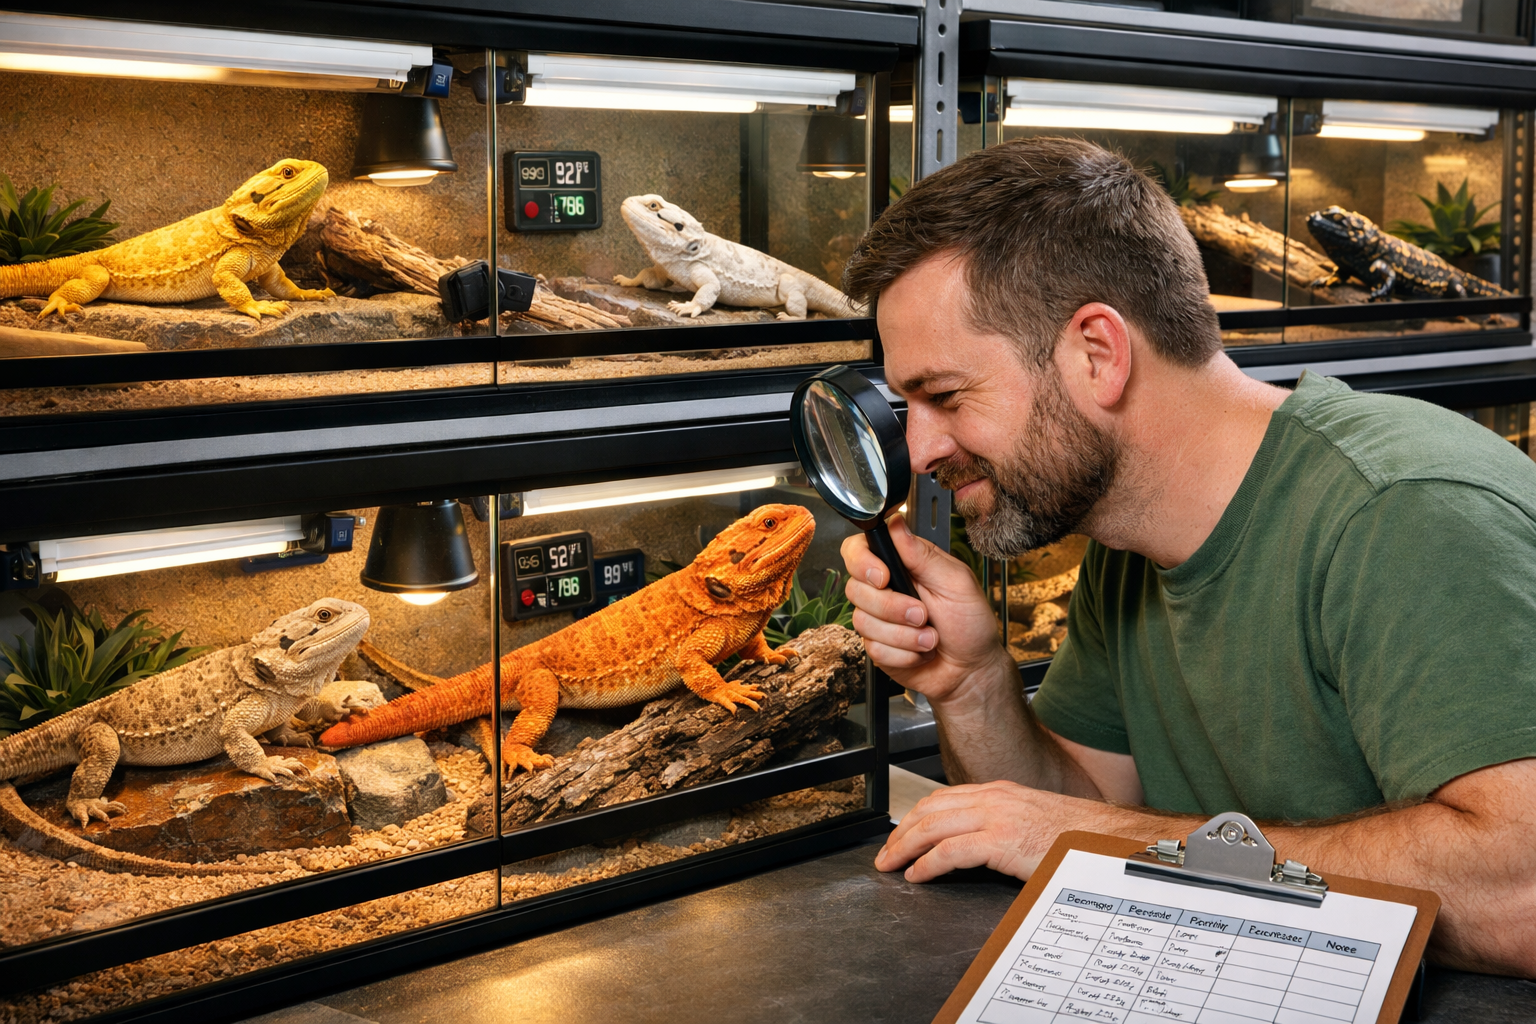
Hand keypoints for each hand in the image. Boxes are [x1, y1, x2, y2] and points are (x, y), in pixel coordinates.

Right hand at [840, 515, 1013, 703]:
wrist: (972, 670)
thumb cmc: (971, 624)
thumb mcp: (956, 583)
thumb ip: (924, 555)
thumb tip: (897, 524)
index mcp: (903, 564)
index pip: (858, 549)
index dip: (862, 562)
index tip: (884, 578)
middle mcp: (886, 588)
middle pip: (855, 588)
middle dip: (891, 607)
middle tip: (923, 615)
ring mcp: (878, 619)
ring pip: (863, 621)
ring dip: (903, 635)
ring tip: (930, 638)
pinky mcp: (877, 647)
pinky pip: (874, 648)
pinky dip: (903, 654)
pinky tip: (920, 652)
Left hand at [876, 780, 1091, 881]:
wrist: (1109, 840)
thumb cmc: (1078, 837)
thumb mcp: (1035, 822)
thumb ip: (1006, 826)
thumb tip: (982, 846)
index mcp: (1001, 792)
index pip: (944, 799)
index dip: (916, 818)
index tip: (901, 836)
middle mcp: (994, 798)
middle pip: (930, 810)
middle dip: (901, 833)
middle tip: (885, 855)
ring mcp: (997, 817)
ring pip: (933, 827)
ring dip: (905, 848)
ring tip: (892, 866)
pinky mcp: (1001, 841)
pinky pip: (950, 851)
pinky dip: (928, 864)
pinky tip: (918, 876)